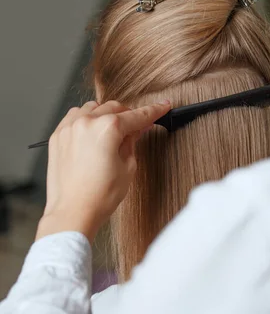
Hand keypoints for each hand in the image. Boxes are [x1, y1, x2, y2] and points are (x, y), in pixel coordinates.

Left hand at [36, 100, 170, 242]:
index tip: (163, 107)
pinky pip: (75, 117)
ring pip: (94, 108)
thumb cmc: (100, 195)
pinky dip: (87, 119)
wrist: (73, 212)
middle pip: (115, 108)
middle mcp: (87, 122)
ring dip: (106, 115)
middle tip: (138, 127)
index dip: (154, 111)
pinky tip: (93, 133)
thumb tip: (136, 129)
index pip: (137, 116)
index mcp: (108, 128)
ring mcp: (69, 128)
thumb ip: (132, 142)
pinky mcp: (58, 136)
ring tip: (113, 132)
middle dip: (129, 116)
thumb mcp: (128, 166)